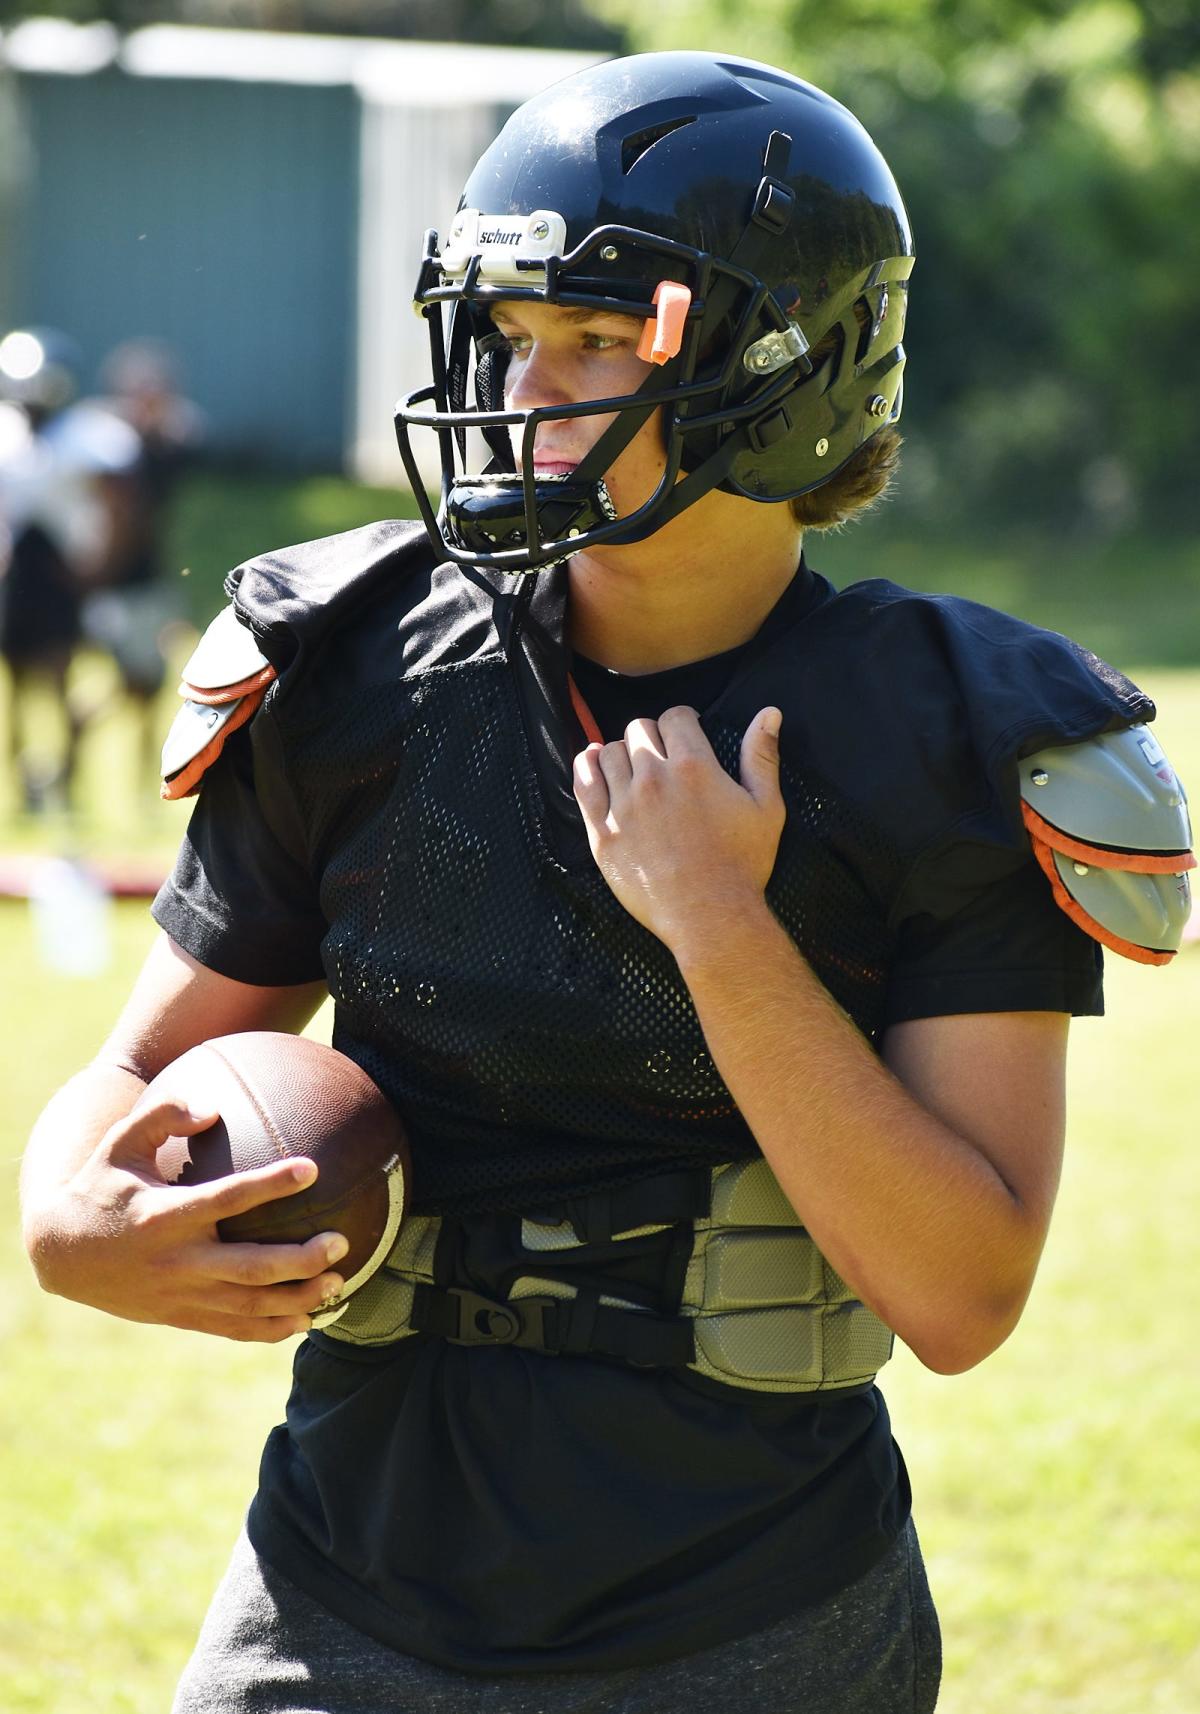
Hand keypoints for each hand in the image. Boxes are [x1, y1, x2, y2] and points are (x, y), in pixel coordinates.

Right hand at [28, 1096, 347, 1342]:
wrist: (62, 1255)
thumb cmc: (99, 1187)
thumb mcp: (119, 1144)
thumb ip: (162, 1115)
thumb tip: (211, 1108)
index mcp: (165, 1215)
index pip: (227, 1199)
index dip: (270, 1185)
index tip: (311, 1168)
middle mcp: (177, 1260)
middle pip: (250, 1268)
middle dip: (300, 1260)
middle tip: (341, 1241)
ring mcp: (181, 1294)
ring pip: (249, 1306)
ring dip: (298, 1298)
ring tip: (339, 1283)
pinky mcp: (181, 1317)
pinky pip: (233, 1329)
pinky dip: (272, 1329)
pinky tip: (307, 1318)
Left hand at [572, 704, 784, 956]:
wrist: (710, 916)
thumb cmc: (743, 864)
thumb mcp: (766, 808)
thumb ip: (762, 756)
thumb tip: (769, 713)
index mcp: (694, 766)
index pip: (675, 716)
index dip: (682, 722)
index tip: (685, 735)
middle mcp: (653, 778)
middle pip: (638, 730)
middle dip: (652, 737)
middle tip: (662, 758)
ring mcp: (623, 805)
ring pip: (608, 752)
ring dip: (622, 754)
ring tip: (633, 770)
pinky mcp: (602, 832)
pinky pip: (583, 784)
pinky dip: (586, 767)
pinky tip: (593, 764)